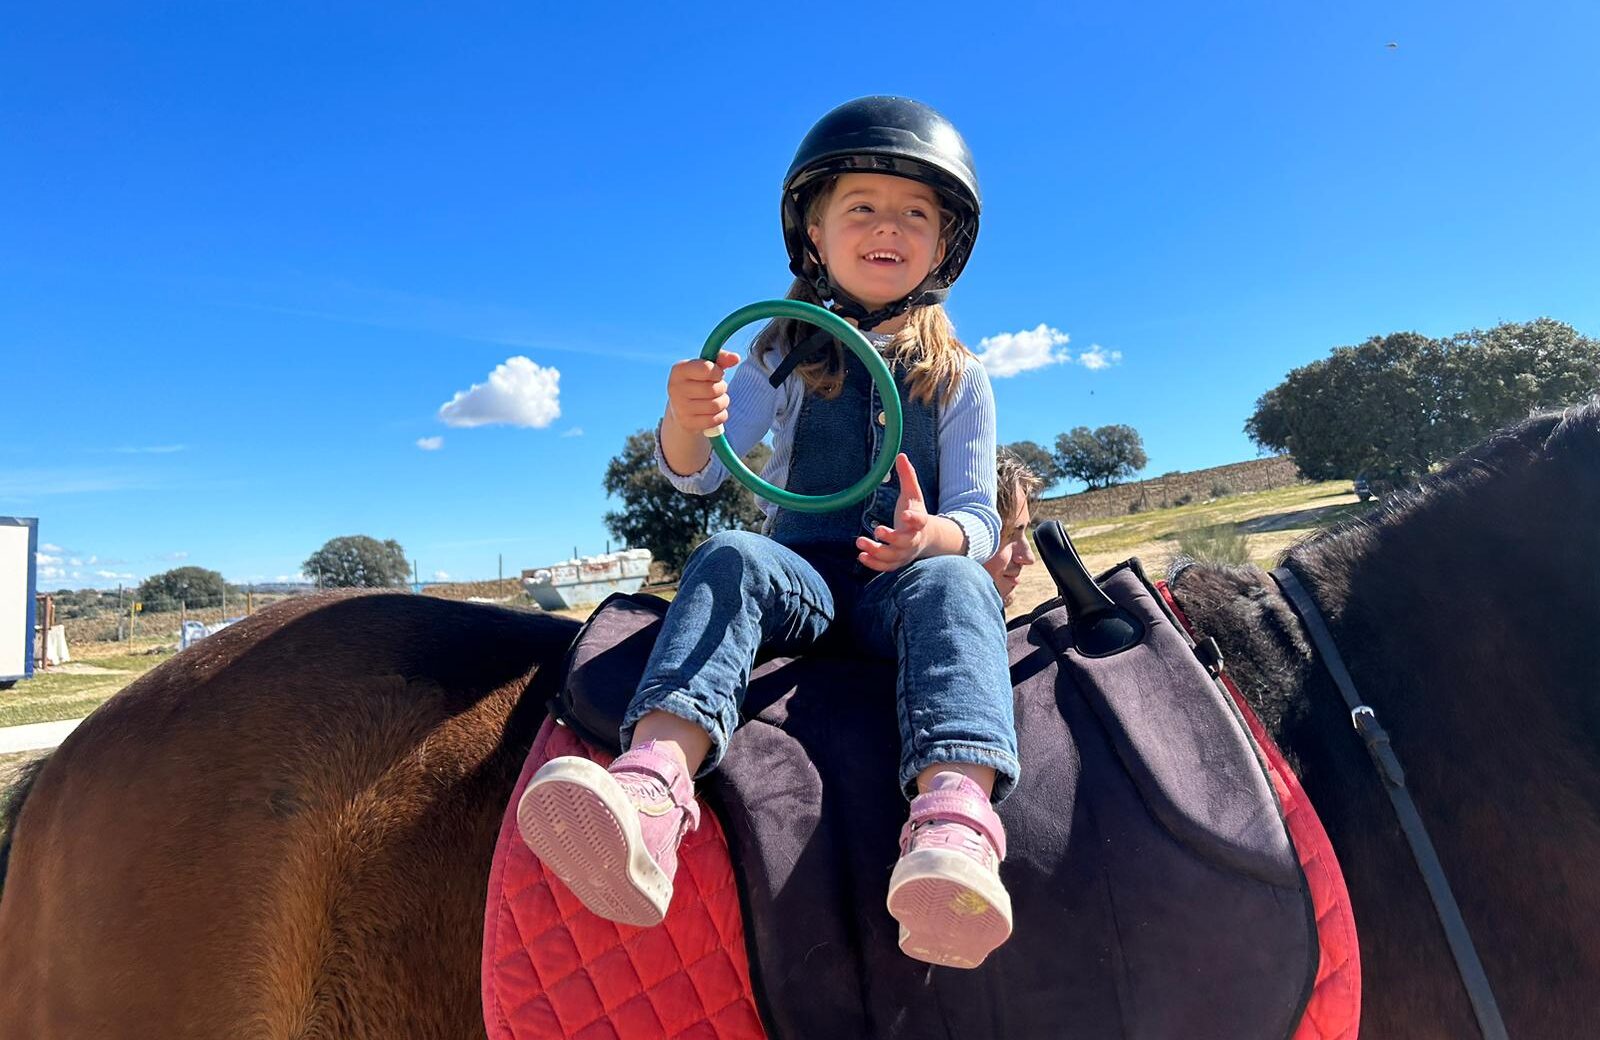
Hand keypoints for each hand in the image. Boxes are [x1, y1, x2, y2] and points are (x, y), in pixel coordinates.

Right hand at [666, 351, 738, 434]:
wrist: (681, 408)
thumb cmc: (698, 382)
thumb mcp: (706, 367)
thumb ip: (721, 359)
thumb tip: (735, 358)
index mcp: (679, 370)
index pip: (707, 369)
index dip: (717, 372)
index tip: (717, 374)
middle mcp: (675, 389)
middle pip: (713, 389)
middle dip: (722, 388)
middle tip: (718, 388)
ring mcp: (680, 408)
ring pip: (716, 405)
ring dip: (723, 402)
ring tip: (718, 399)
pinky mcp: (687, 423)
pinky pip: (715, 420)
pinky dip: (721, 415)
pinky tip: (714, 411)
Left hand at [856, 454, 930, 571]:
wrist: (926, 538)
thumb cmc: (915, 513)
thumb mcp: (913, 494)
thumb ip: (908, 476)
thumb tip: (901, 455)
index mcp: (920, 522)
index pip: (919, 520)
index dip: (913, 518)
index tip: (904, 515)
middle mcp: (913, 540)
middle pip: (904, 542)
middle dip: (891, 538)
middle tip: (877, 531)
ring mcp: (905, 553)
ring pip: (893, 557)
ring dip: (877, 552)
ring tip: (860, 543)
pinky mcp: (897, 561)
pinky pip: (886, 567)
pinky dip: (874, 564)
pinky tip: (861, 556)